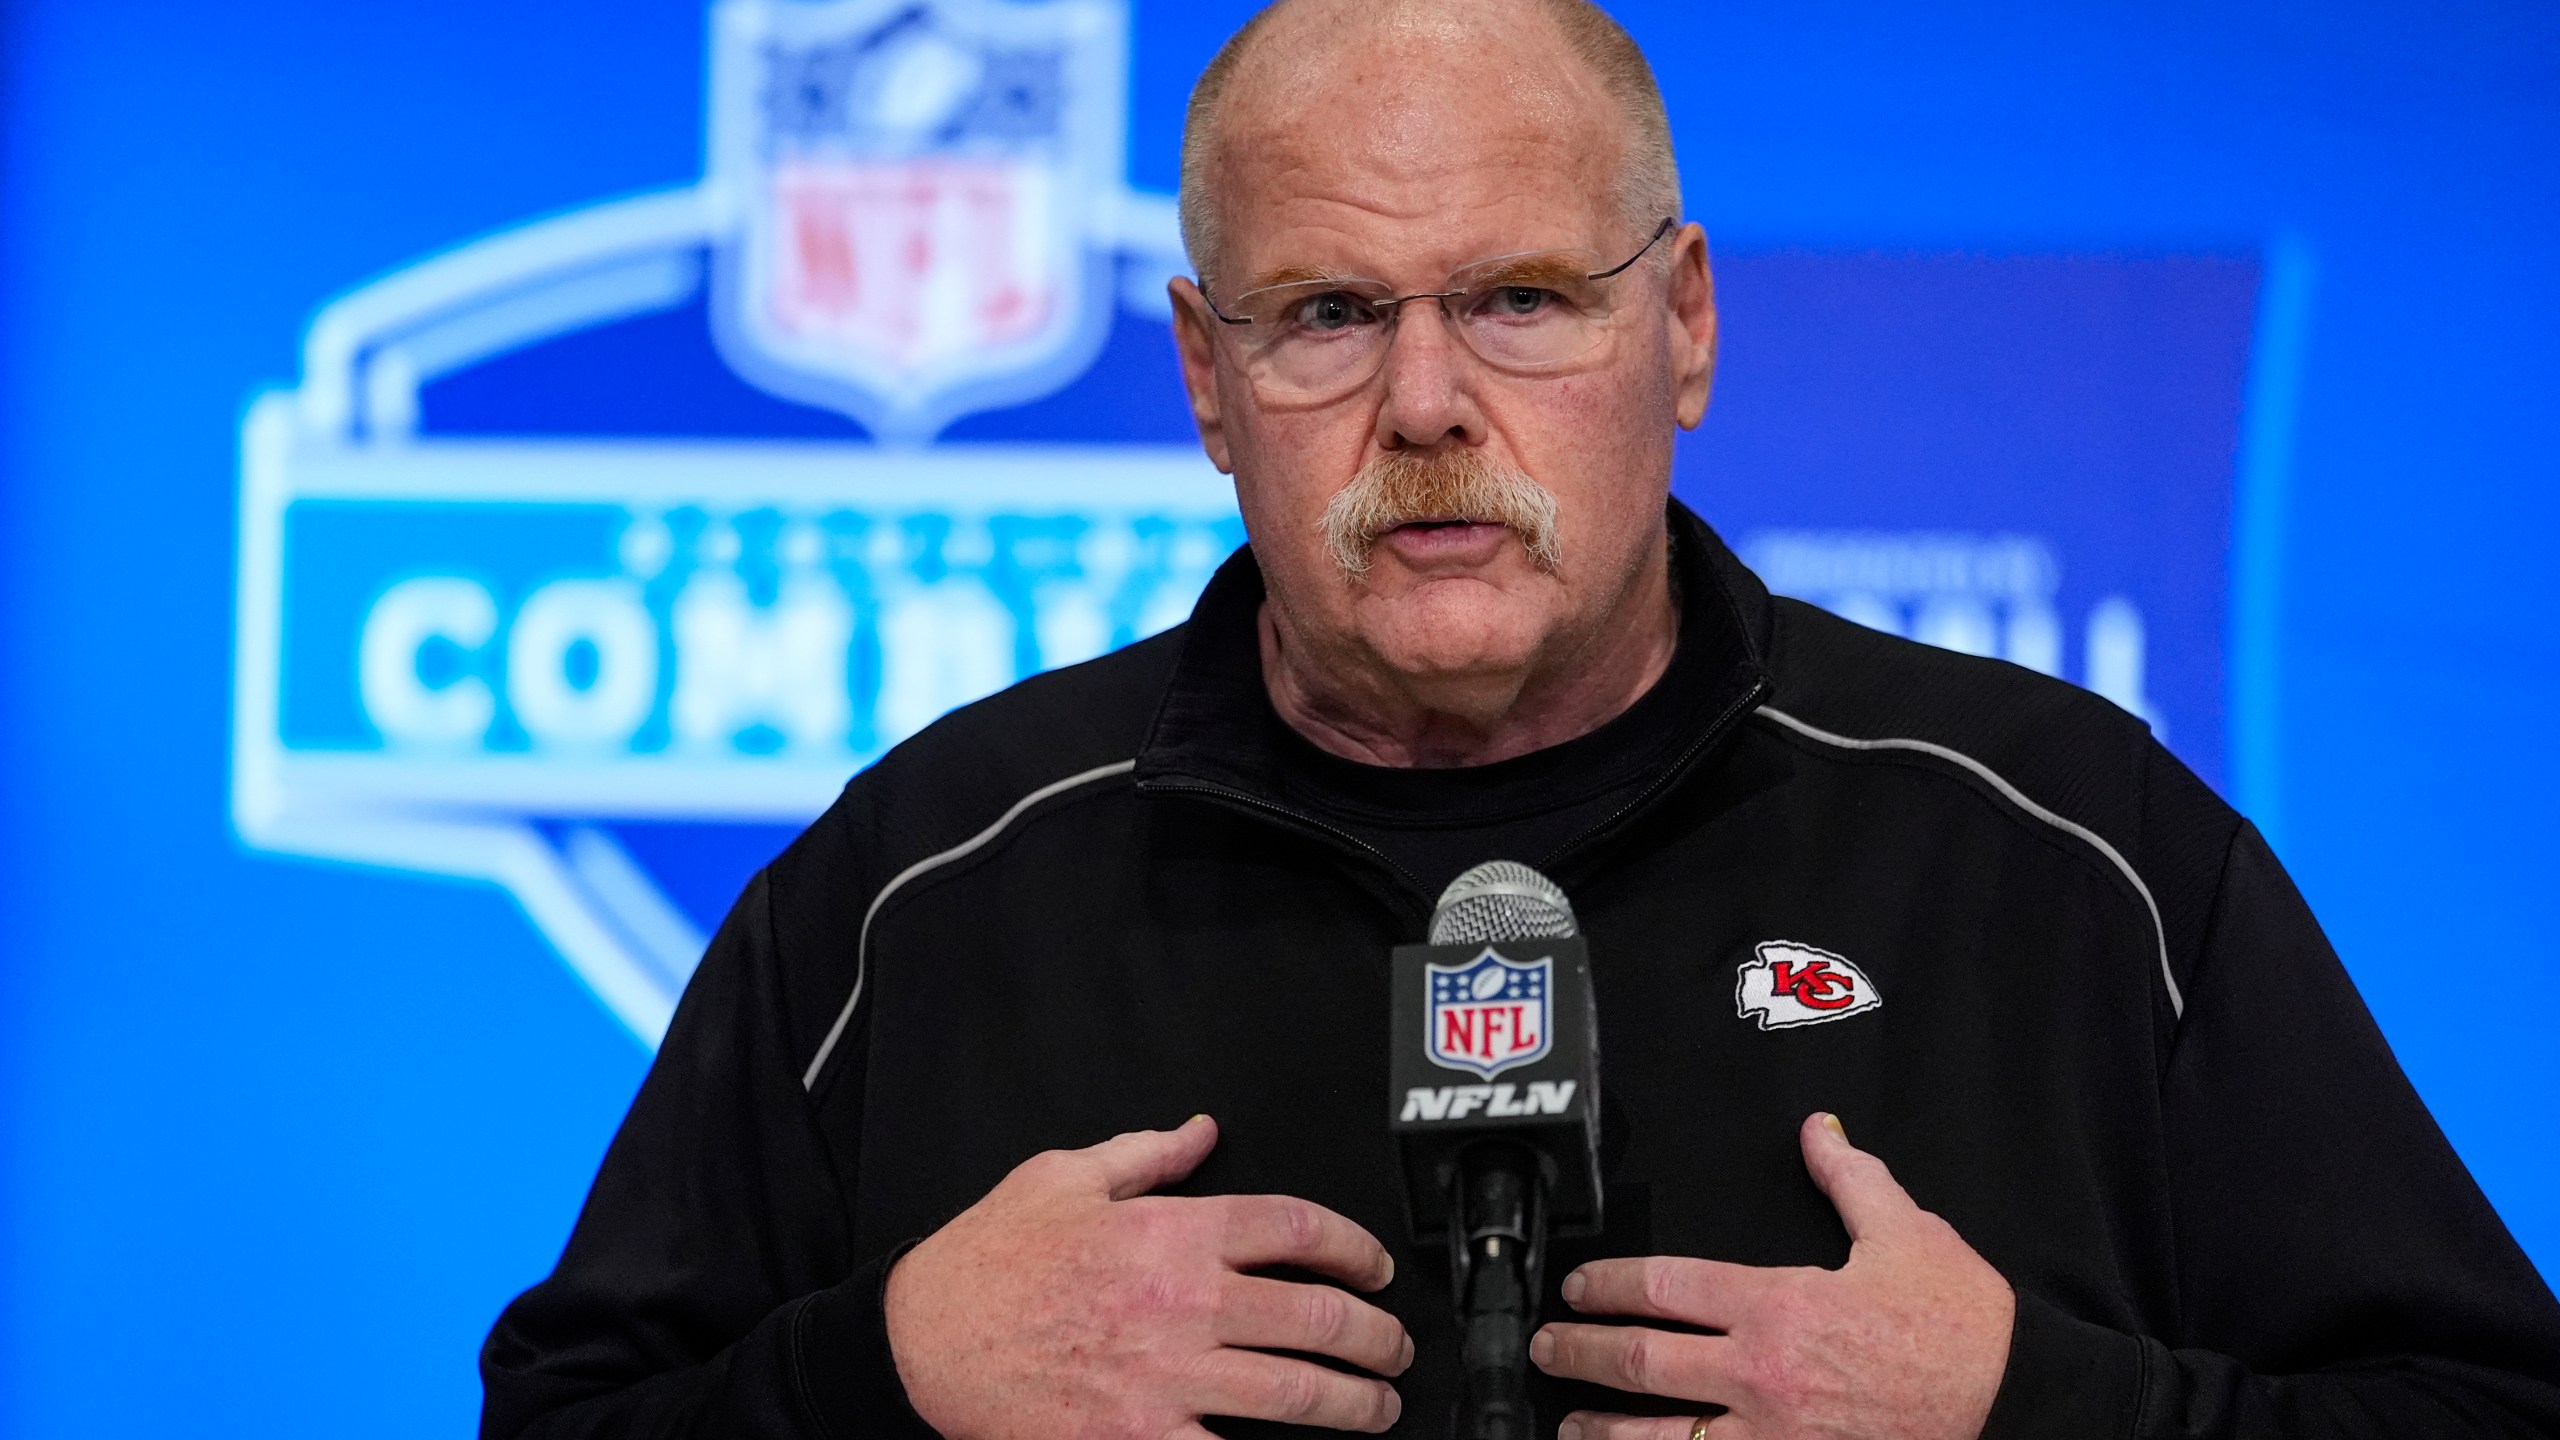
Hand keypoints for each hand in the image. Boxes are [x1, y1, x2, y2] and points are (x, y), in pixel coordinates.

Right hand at [884, 1115, 1412, 1439]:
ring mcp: (1166, 1379)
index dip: (1354, 1247)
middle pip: (1316, 1316)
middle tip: (1392, 1344)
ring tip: (1378, 1404)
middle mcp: (1181, 1304)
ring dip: (1356, 1402)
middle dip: (1375, 1335)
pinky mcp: (1140, 1439)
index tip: (1374, 1266)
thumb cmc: (987, 1263)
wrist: (922, 1344)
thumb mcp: (1063, 1176)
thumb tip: (1200, 1132)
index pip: (1296, 1229)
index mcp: (1169, 1232)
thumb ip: (1147, 1153)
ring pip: (1296, 1393)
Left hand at [1530, 1113, 2012, 1439]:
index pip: (1664, 1288)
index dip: (1608, 1284)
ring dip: (1605, 1430)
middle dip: (1580, 1353)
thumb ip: (1849, 1178)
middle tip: (1548, 1348)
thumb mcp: (1905, 1231)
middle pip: (1641, 1363)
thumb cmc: (1962, 1327)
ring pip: (1662, 1437)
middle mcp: (1762, 1373)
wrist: (2013, 1400)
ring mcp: (1775, 1435)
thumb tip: (1820, 1132)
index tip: (1579, 1287)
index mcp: (1778, 1304)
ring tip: (1571, 1424)